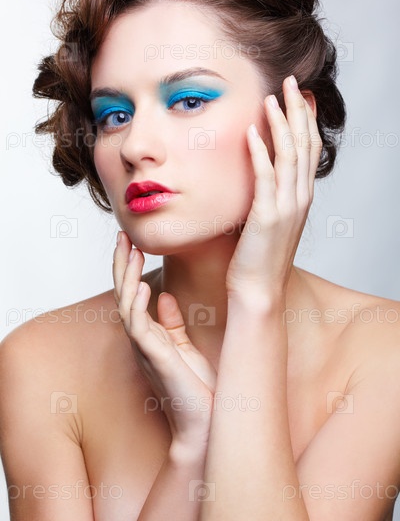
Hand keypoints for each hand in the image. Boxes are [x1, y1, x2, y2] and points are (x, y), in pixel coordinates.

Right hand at [113, 232, 216, 446]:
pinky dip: (138, 303)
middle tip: (121, 235)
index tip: (132, 241)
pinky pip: (138, 325)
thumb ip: (171, 322)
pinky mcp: (154, 356)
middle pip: (123, 293)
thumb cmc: (198, 387)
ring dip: (127, 276)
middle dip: (121, 264)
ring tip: (129, 249)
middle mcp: (142, 338)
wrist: (207, 421)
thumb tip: (164, 295)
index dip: (130, 267)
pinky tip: (143, 284)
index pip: (133, 293)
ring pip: (126, 304)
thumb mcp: (185, 345)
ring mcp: (145, 347)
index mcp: (149, 333)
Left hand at [226, 75, 321, 301]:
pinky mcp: (267, 217)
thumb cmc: (259, 257)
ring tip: (272, 97)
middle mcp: (299, 198)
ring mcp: (286, 207)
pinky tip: (252, 131)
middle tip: (291, 82)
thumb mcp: (270, 220)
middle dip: (298, 110)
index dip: (306, 119)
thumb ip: (270, 194)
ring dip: (281, 123)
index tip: (300, 94)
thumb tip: (259, 170)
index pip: (309, 149)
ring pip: (290, 156)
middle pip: (305, 144)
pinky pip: (266, 177)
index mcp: (301, 197)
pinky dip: (260, 152)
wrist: (258, 291)